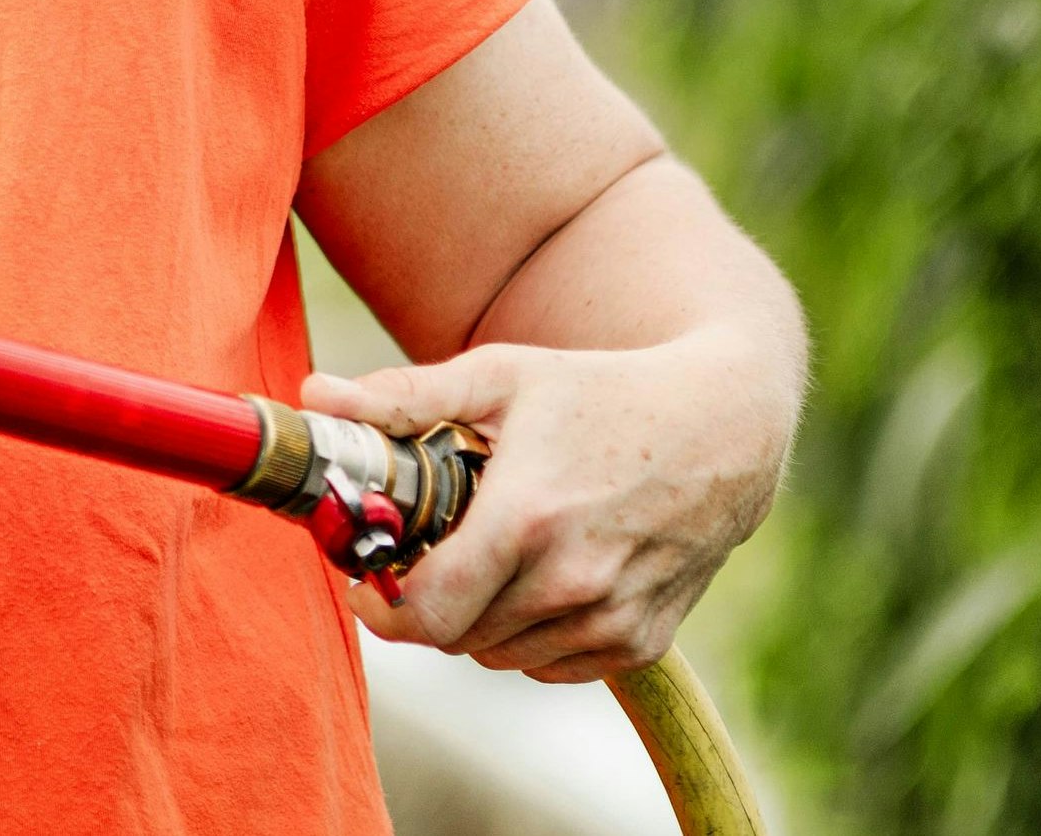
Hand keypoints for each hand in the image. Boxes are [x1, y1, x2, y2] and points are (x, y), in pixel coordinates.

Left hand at [301, 330, 791, 683]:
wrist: (726, 425)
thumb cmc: (603, 392)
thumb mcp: (500, 377)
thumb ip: (401, 398)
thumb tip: (314, 396)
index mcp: (526, 521)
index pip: (424, 613)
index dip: (380, 603)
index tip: (366, 577)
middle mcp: (572, 583)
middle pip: (454, 637)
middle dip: (424, 601)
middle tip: (422, 555)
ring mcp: (612, 619)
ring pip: (499, 655)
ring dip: (476, 618)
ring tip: (486, 555)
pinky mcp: (642, 642)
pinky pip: (549, 663)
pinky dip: (527, 634)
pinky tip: (537, 575)